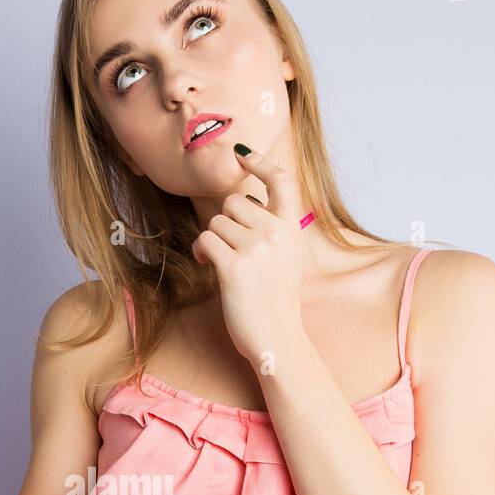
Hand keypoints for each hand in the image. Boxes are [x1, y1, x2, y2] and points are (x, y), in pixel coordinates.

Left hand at [191, 146, 304, 367]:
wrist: (277, 339)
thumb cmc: (276, 301)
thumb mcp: (287, 257)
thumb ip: (272, 229)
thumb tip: (245, 202)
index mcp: (293, 229)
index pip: (281, 181)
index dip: (260, 163)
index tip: (242, 155)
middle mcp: (276, 233)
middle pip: (234, 201)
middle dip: (225, 221)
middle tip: (228, 245)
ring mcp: (256, 249)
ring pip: (216, 222)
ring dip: (212, 239)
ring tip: (219, 260)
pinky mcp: (234, 267)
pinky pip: (205, 240)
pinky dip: (201, 251)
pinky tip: (208, 265)